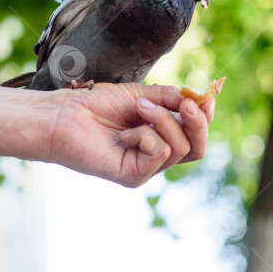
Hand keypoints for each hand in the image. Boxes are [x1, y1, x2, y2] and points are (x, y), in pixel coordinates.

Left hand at [46, 82, 214, 187]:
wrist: (65, 114)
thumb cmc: (98, 104)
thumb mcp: (141, 95)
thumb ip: (170, 98)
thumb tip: (201, 98)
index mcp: (160, 136)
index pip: (194, 135)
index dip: (205, 118)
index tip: (206, 98)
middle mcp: (156, 155)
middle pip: (196, 148)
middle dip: (197, 123)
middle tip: (187, 104)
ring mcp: (145, 168)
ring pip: (178, 148)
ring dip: (162, 120)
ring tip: (138, 108)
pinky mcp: (132, 176)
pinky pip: (158, 155)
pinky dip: (147, 137)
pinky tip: (125, 133)